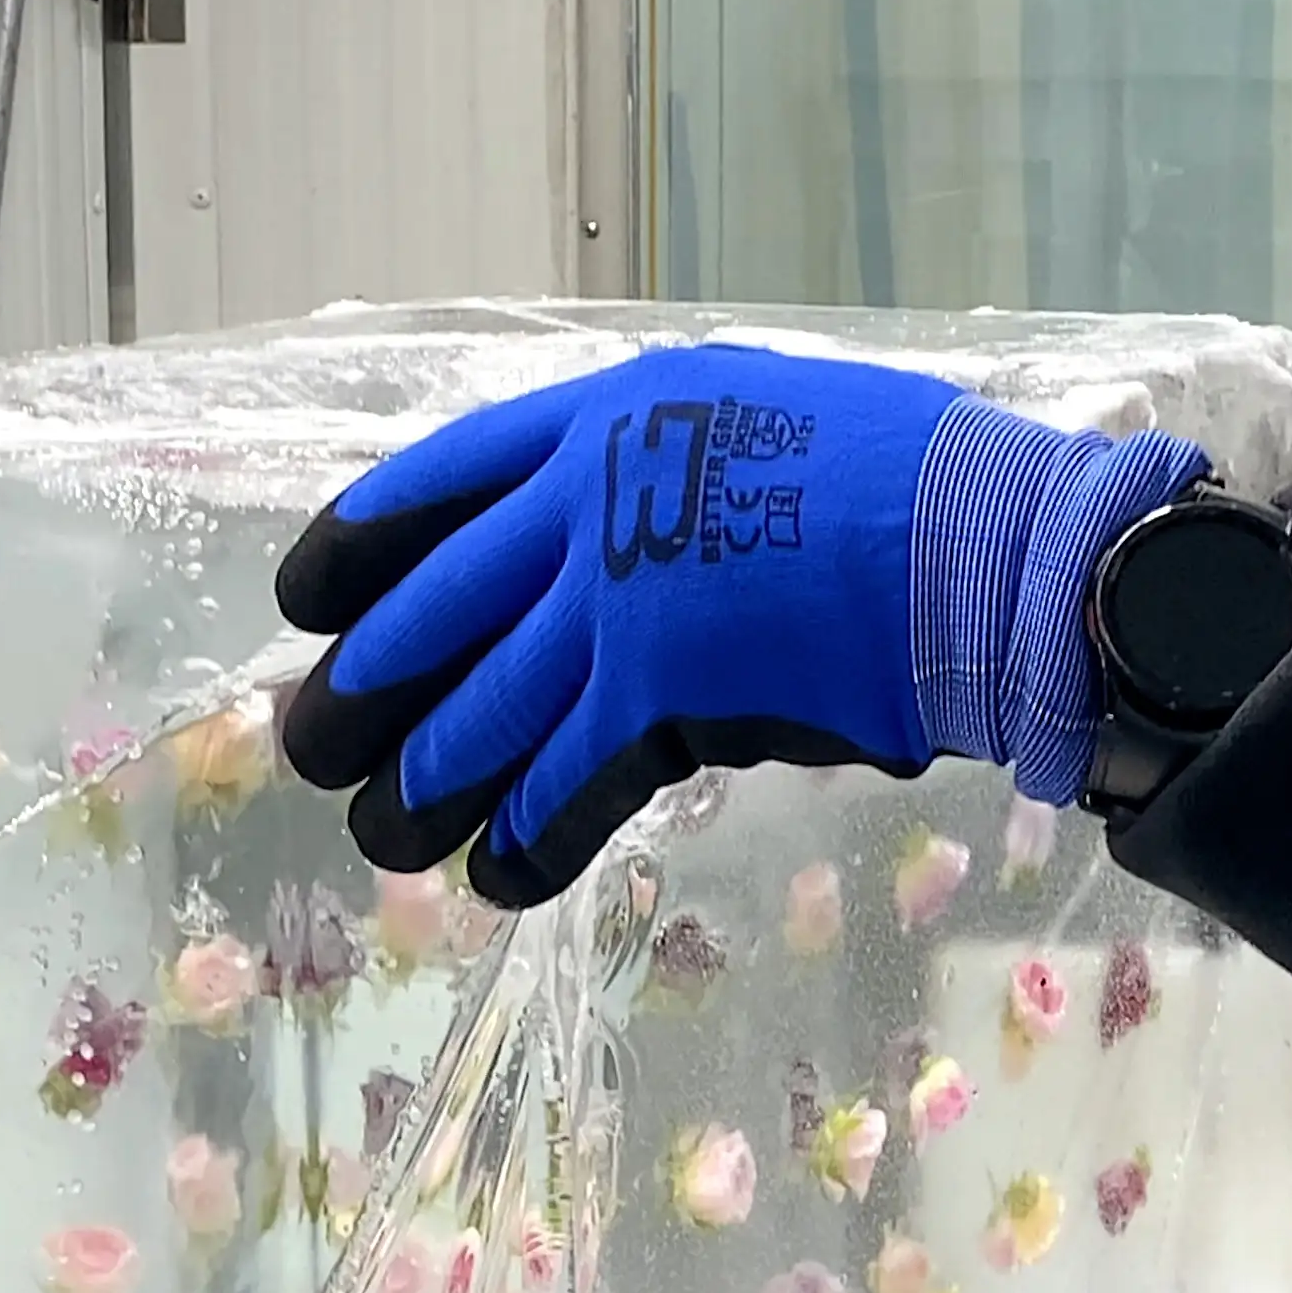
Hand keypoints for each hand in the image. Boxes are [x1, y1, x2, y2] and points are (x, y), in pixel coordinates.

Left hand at [276, 343, 1209, 906]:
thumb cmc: (905, 480)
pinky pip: (560, 785)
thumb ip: (665, 474)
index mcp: (608, 420)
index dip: (361, 543)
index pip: (442, 479)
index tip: (306, 594)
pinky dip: (521, 836)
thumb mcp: (756, 421)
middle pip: (432, 609)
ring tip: (382, 833)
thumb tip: (609, 543)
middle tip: (307, 747)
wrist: (985, 542)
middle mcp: (591, 506)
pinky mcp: (661, 700)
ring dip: (421, 784)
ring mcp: (619, 605)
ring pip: (477, 710)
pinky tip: (493, 872)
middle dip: (360, 689)